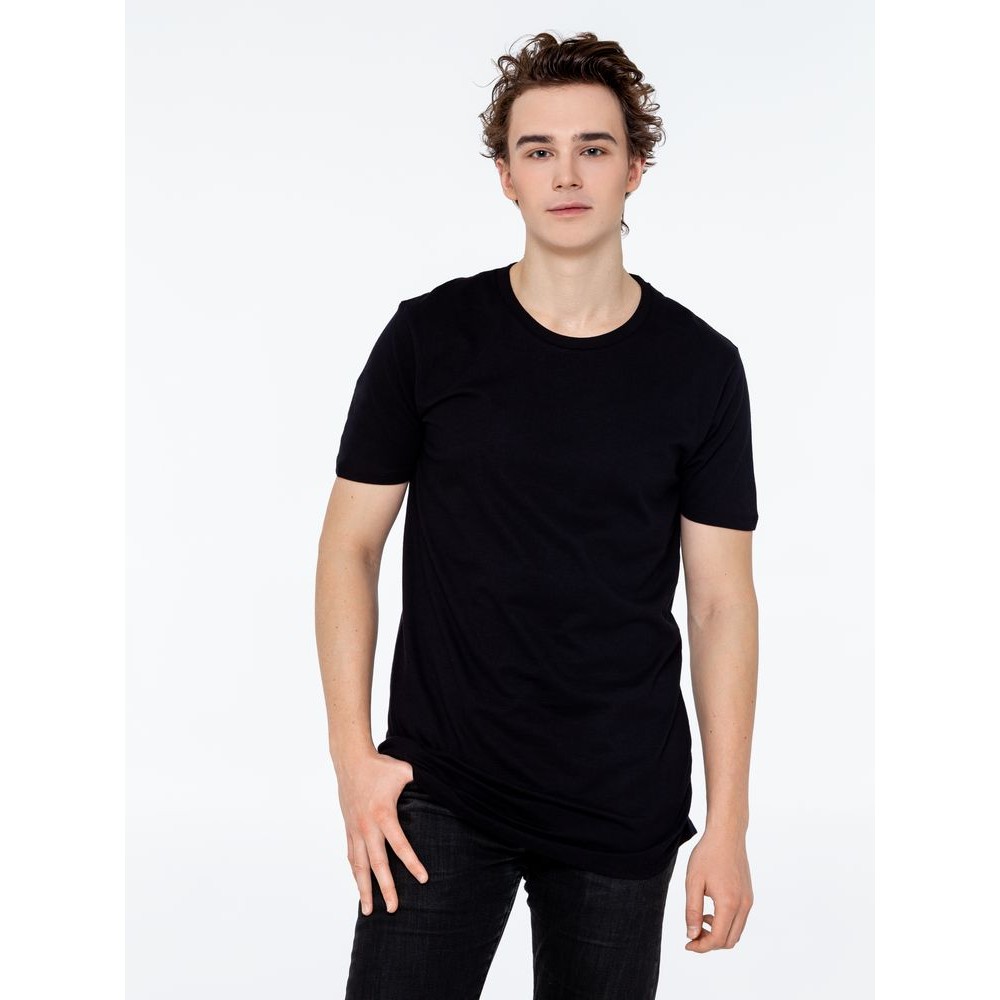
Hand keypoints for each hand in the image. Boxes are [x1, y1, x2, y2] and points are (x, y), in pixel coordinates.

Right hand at [337, 751, 429, 915]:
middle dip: (386, 888)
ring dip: (364, 889)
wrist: (351, 760)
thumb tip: (444, 784)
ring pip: (359, 866)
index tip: (423, 880)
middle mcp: (367, 827)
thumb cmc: (381, 766)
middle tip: (394, 909)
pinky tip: (360, 885)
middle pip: (377, 864)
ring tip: (369, 911)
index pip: (399, 845)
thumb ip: (422, 781)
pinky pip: (352, 856)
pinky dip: (356, 873)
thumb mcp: (405, 771)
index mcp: (384, 814)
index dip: (412, 864)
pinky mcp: (348, 829)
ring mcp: (355, 830)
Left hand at [683, 831, 753, 951]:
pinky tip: (711, 911)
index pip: (718, 939)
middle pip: (730, 941)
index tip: (687, 943)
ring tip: (701, 919)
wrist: (727, 834)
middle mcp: (743, 905)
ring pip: (736, 932)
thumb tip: (692, 935)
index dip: (701, 946)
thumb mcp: (693, 882)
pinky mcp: (748, 896)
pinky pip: (739, 920)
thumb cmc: (707, 855)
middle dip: (710, 943)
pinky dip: (726, 924)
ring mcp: (748, 901)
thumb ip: (692, 910)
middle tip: (692, 934)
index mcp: (729, 903)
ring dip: (719, 934)